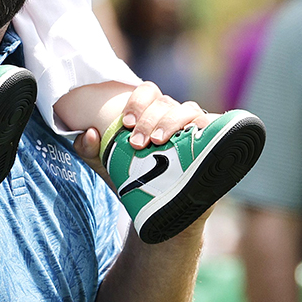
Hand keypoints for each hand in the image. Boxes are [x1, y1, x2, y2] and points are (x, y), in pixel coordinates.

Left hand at [72, 83, 210, 179]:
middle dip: (149, 119)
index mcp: (150, 113)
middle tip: (136, 143)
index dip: (137, 102)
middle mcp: (173, 115)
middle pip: (164, 102)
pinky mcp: (210, 143)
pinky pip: (212, 126)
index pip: (147, 91)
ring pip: (189, 109)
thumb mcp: (106, 165)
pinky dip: (204, 126)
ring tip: (158, 141)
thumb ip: (90, 149)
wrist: (161, 210)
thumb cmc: (133, 179)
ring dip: (172, 121)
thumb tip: (90, 133)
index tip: (126, 123)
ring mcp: (193, 127)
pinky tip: (193, 138)